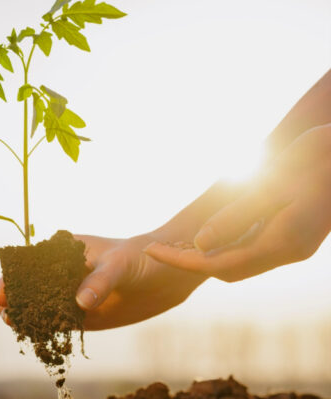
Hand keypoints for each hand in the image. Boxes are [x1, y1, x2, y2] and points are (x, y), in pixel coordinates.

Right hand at [0, 233, 206, 329]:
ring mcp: (72, 294)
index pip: (30, 262)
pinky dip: (48, 329)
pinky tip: (38, 335)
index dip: (13, 275)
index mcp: (65, 252)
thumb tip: (79, 303)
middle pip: (31, 286)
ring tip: (15, 323)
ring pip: (42, 306)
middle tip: (6, 310)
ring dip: (28, 315)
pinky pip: (60, 323)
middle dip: (15, 297)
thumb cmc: (141, 258)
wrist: (168, 275)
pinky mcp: (84, 315)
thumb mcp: (120, 265)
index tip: (4, 289)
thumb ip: (99, 282)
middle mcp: (64, 273)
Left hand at [145, 125, 330, 281]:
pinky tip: (214, 231)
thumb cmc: (318, 158)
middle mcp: (290, 251)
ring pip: (244, 261)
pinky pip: (256, 249)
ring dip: (211, 255)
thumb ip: (235, 217)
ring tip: (179, 243)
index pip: (218, 264)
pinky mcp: (299, 235)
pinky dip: (231, 244)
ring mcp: (297, 245)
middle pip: (230, 269)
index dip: (181, 260)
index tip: (151, 251)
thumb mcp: (271, 184)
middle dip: (193, 262)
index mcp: (282, 242)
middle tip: (161, 248)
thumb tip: (199, 245)